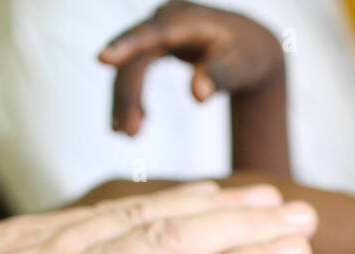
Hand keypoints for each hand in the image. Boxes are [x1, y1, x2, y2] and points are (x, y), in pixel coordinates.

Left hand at [0, 180, 317, 253]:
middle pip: (176, 243)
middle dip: (246, 228)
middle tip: (305, 218)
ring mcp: (46, 250)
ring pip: (147, 218)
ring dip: (213, 204)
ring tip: (267, 197)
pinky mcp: (25, 235)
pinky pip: (108, 208)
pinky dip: (161, 198)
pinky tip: (190, 196)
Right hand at [100, 1, 283, 135]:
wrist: (253, 46)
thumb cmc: (250, 55)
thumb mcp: (242, 67)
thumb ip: (220, 78)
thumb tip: (197, 95)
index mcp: (187, 20)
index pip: (152, 33)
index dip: (126, 46)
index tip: (102, 59)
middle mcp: (167, 18)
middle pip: (136, 56)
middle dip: (128, 94)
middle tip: (129, 134)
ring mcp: (159, 30)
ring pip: (131, 64)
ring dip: (126, 99)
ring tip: (127, 134)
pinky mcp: (156, 44)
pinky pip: (136, 69)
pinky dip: (134, 96)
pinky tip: (137, 123)